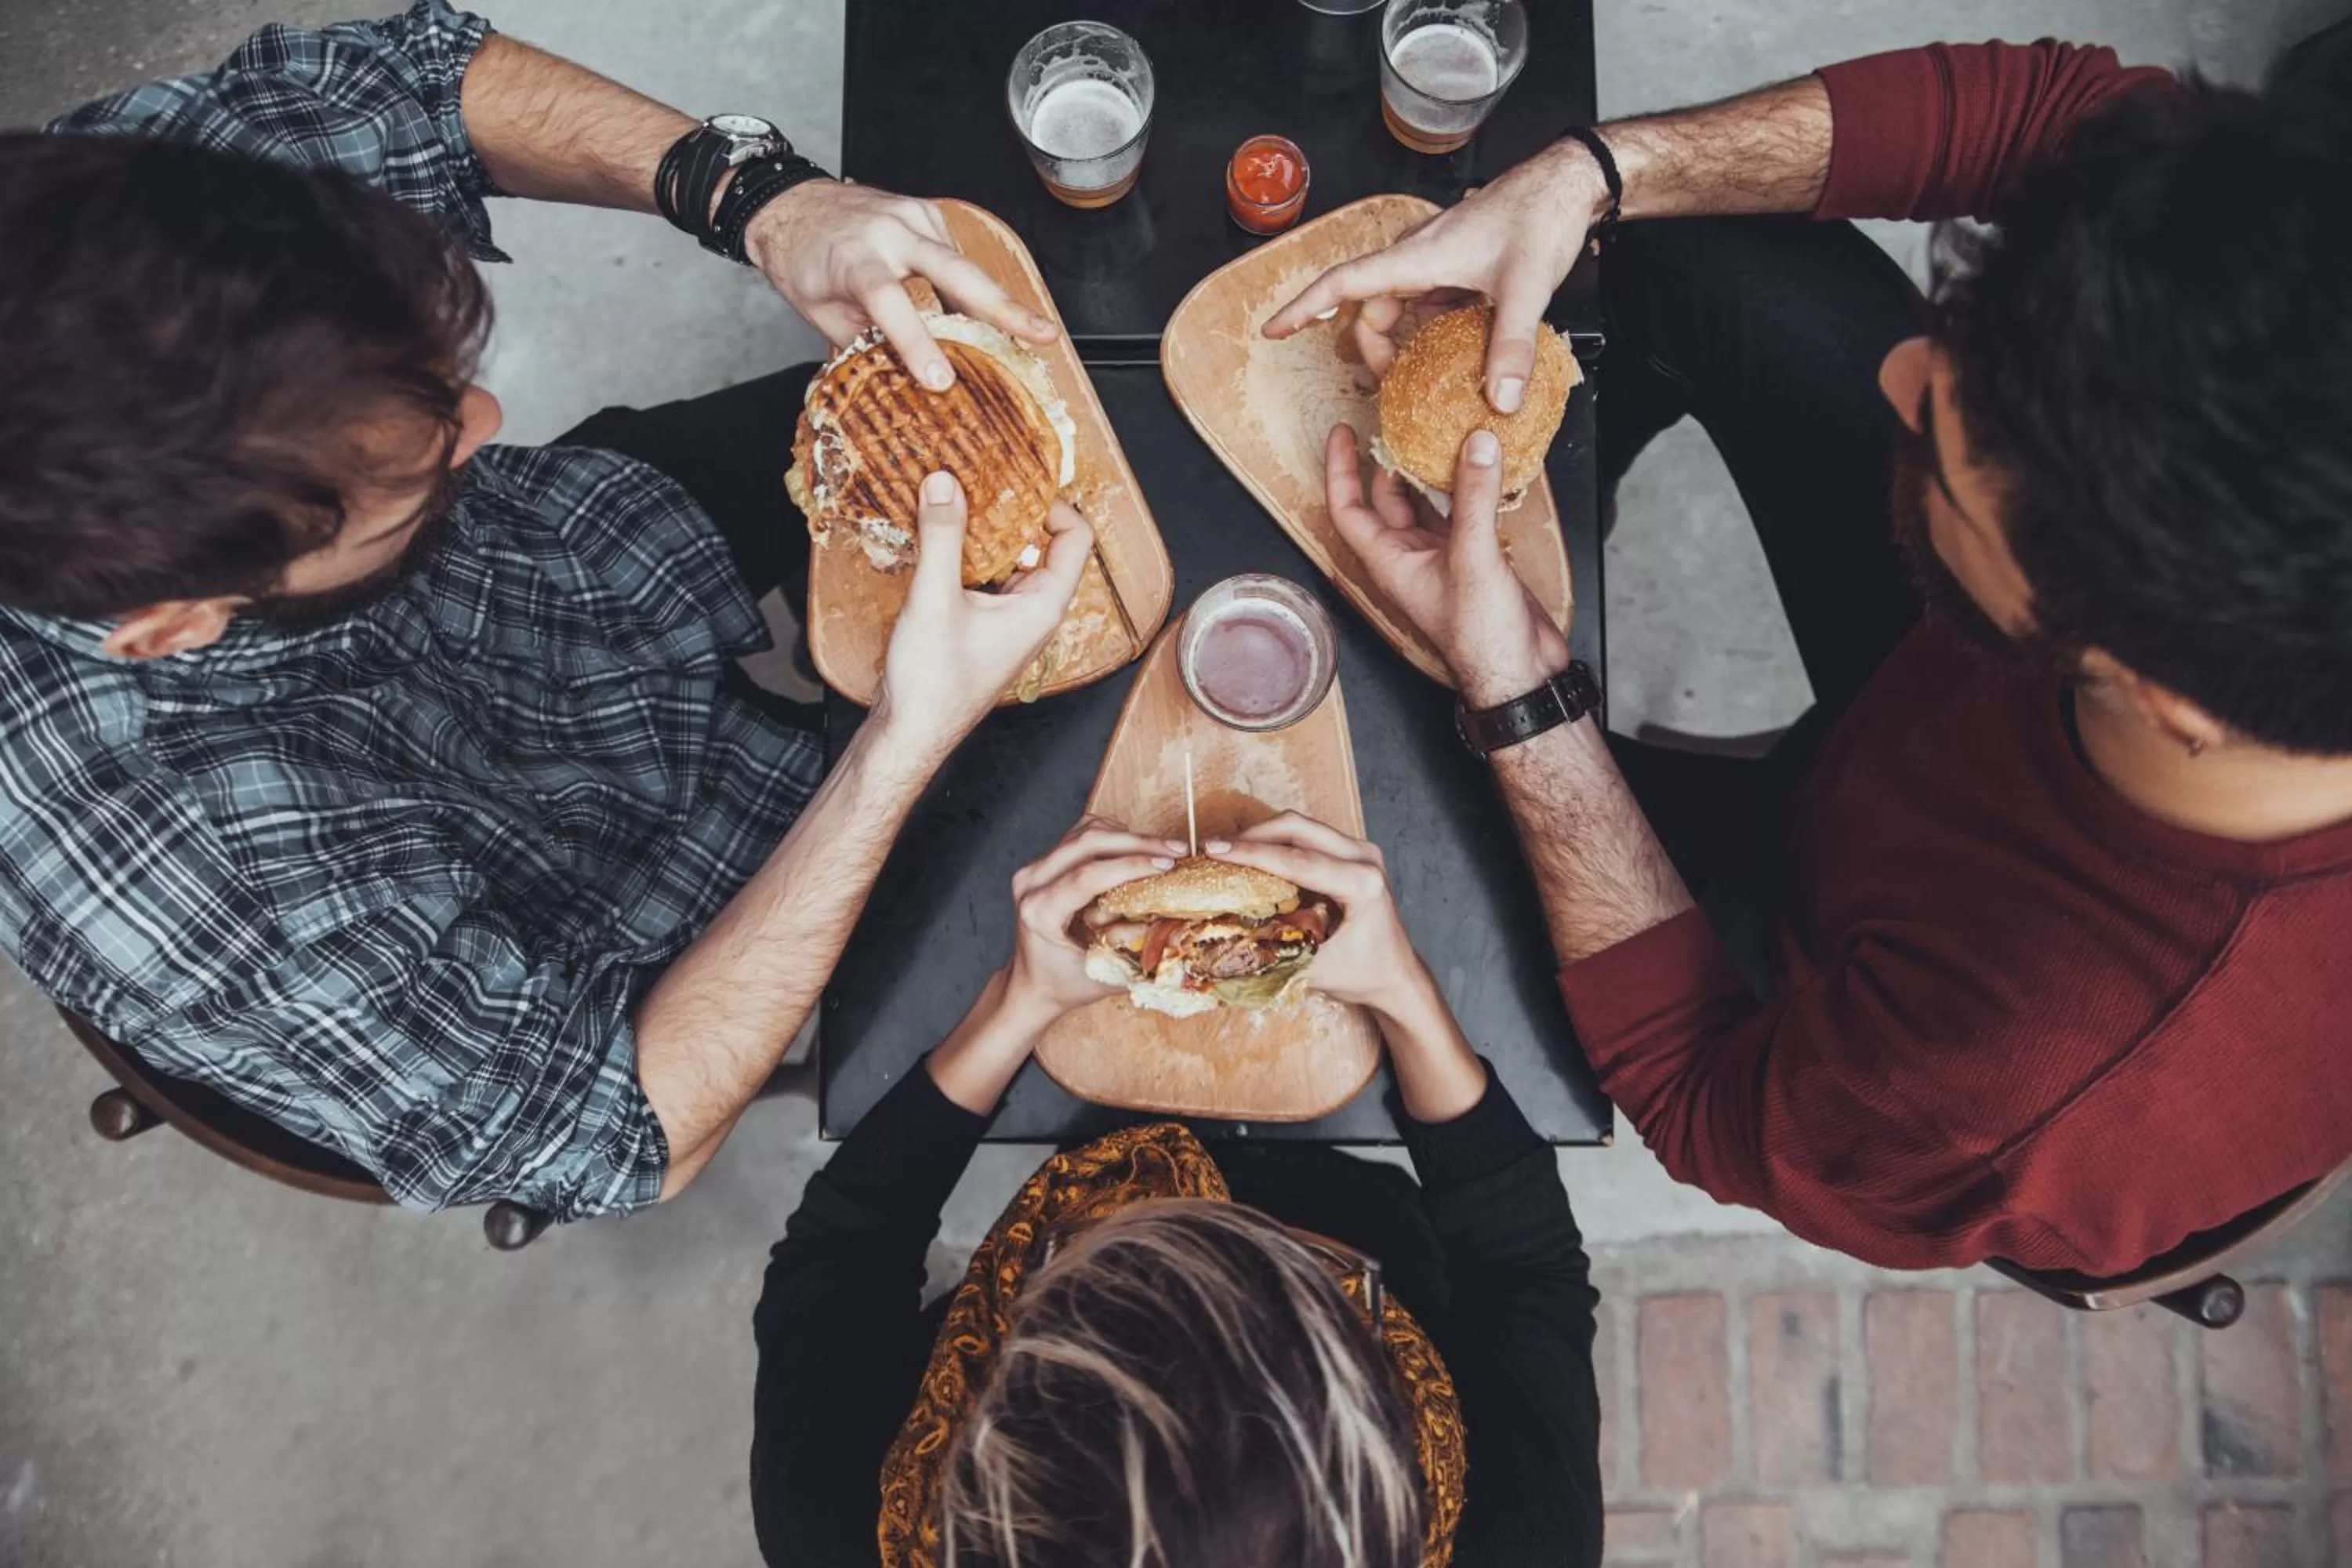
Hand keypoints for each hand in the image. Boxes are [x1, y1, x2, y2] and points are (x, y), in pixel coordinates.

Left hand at [744, 180, 1055, 389]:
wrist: (790, 203)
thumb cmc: (803, 258)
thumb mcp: (818, 311)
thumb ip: (860, 343)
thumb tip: (899, 382)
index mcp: (854, 259)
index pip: (890, 302)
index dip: (916, 343)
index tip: (940, 380)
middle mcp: (890, 231)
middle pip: (955, 271)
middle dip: (1002, 307)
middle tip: (1039, 334)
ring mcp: (913, 217)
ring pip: (965, 264)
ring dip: (998, 301)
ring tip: (1033, 333)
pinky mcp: (927, 214)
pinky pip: (956, 255)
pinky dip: (971, 285)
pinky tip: (983, 307)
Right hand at [871, 475, 1092, 750]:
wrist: (908, 733)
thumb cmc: (933, 684)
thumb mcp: (936, 599)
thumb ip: (941, 537)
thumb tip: (944, 482)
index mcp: (1043, 606)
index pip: (1076, 538)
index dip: (1054, 503)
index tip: (1018, 480)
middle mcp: (1032, 612)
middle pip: (1041, 544)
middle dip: (1013, 511)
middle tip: (981, 480)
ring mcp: (1007, 619)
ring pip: (1008, 560)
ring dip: (986, 531)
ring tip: (956, 500)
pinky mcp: (980, 624)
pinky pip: (984, 577)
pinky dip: (966, 554)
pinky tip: (937, 538)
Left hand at [1003, 819, 1189, 1018]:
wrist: (1032, 983)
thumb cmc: (1064, 984)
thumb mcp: (1103, 973)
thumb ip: (1136, 948)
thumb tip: (1173, 920)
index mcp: (1039, 912)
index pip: (1088, 875)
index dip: (1131, 865)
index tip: (1168, 865)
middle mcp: (1031, 883)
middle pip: (1088, 842)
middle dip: (1138, 842)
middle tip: (1176, 849)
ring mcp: (1034, 869)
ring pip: (1086, 831)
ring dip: (1128, 835)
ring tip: (1162, 849)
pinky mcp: (1044, 862)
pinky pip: (1082, 834)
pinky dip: (1113, 836)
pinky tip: (1137, 850)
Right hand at [1207, 813, 1428, 1017]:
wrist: (1396, 977)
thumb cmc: (1363, 975)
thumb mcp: (1315, 967)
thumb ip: (1273, 948)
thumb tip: (1224, 934)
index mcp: (1362, 884)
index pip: (1297, 861)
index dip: (1252, 853)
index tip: (1215, 849)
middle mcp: (1365, 859)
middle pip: (1298, 828)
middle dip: (1252, 834)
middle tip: (1215, 847)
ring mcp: (1361, 851)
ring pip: (1301, 827)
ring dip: (1262, 835)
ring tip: (1228, 850)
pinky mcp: (1353, 853)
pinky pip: (1308, 837)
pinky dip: (1277, 842)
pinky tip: (1253, 855)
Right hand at [1262, 139, 1608, 409]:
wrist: (1570, 181)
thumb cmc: (1541, 214)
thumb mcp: (1526, 287)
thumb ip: (1510, 346)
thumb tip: (1499, 398)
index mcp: (1418, 257)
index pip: (1343, 282)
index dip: (1304, 307)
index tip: (1274, 329)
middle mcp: (1421, 256)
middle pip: (1372, 308)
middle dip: (1374, 349)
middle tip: (1392, 385)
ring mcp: (1440, 260)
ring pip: (1402, 308)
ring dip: (1406, 342)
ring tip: (1424, 376)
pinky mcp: (1461, 266)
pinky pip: (1431, 304)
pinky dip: (1433, 330)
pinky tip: (1457, 351)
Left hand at [1323, 423, 1569, 707]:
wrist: (1520, 673)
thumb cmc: (1482, 638)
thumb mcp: (1473, 558)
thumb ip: (1473, 498)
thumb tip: (1475, 446)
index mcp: (1390, 561)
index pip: (1348, 508)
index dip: (1340, 469)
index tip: (1342, 433)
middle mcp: (1410, 557)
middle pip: (1388, 497)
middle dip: (1392, 458)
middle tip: (1401, 420)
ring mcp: (1442, 556)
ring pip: (1427, 501)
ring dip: (1434, 469)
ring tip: (1443, 430)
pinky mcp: (1474, 556)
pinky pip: (1463, 510)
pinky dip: (1471, 485)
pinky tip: (1484, 462)